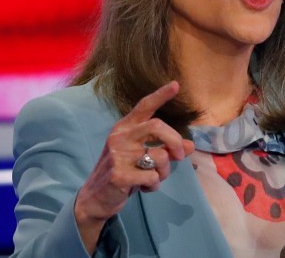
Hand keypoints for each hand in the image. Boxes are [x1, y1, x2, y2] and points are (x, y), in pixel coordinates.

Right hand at [74, 81, 194, 251]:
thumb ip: (164, 149)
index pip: (144, 106)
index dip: (161, 95)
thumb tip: (189, 146)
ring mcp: (118, 156)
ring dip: (164, 171)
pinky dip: (154, 185)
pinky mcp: (118, 175)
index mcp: (124, 128)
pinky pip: (152, 177)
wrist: (95, 199)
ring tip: (153, 178)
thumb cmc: (123, 172)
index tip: (176, 84)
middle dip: (175, 141)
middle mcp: (120, 137)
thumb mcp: (142, 158)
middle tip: (179, 156)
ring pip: (160, 156)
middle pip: (158, 126)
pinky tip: (143, 187)